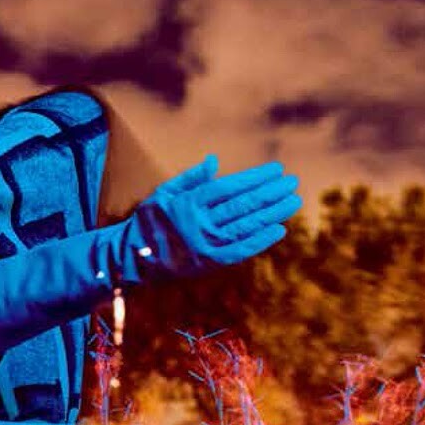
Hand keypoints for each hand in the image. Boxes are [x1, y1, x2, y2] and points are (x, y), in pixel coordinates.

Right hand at [125, 155, 301, 280]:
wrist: (131, 259)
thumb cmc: (148, 222)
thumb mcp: (163, 193)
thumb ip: (190, 178)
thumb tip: (214, 161)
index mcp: (190, 202)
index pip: (231, 187)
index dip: (256, 178)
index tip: (276, 170)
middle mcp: (200, 223)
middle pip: (242, 205)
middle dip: (270, 193)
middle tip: (292, 183)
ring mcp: (206, 244)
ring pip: (245, 226)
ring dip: (271, 214)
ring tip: (292, 202)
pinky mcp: (209, 263)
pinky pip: (239, 251)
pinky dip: (259, 241)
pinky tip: (277, 230)